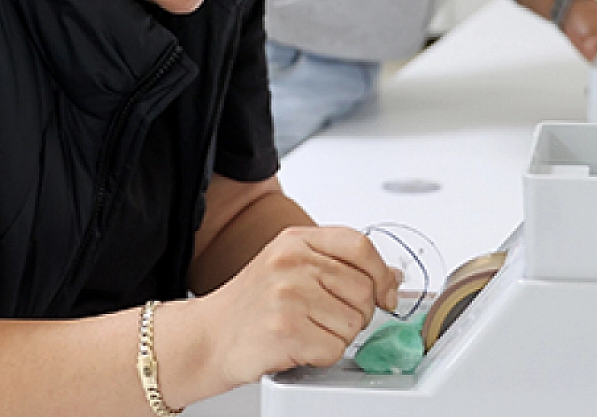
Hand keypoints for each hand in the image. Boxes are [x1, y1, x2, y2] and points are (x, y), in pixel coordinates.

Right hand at [193, 226, 398, 388]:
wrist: (206, 337)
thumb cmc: (249, 306)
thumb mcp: (289, 267)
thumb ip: (336, 265)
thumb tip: (390, 277)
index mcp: (295, 240)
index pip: (360, 246)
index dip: (381, 274)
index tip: (386, 294)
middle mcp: (291, 262)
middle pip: (363, 290)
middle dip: (355, 315)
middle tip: (325, 320)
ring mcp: (287, 295)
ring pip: (353, 323)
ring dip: (337, 337)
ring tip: (305, 331)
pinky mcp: (285, 330)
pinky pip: (334, 349)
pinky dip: (322, 356)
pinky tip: (298, 347)